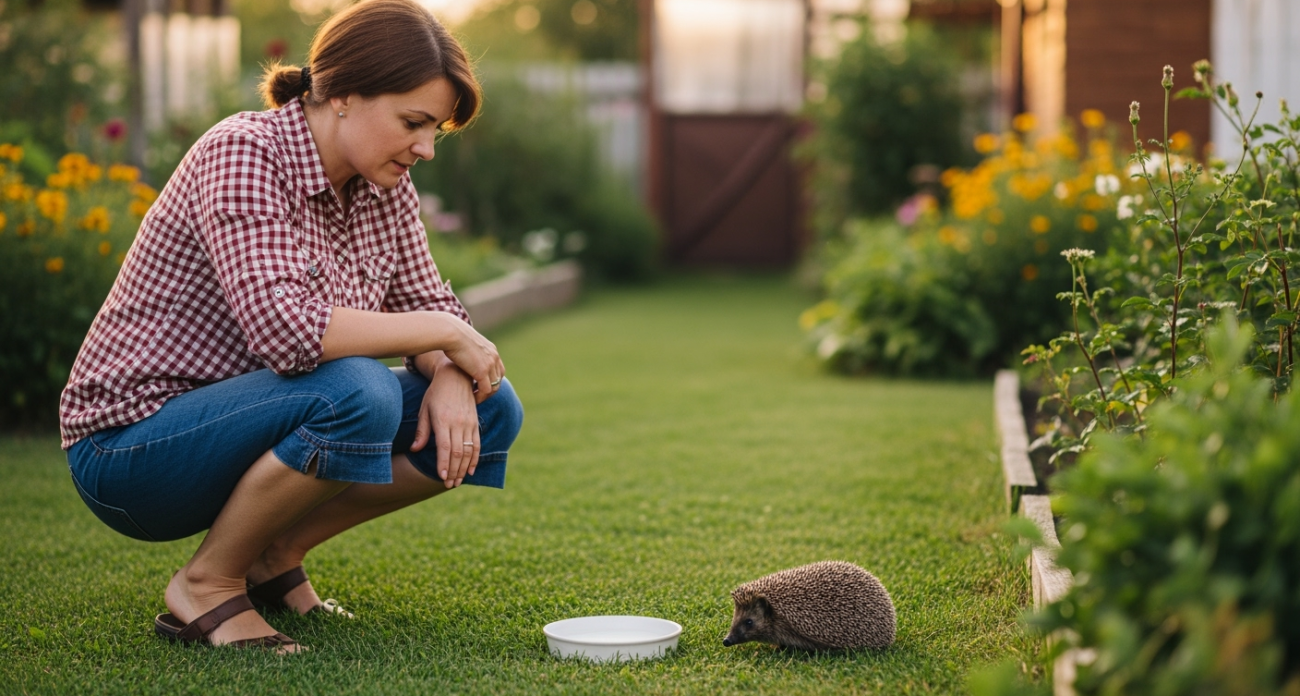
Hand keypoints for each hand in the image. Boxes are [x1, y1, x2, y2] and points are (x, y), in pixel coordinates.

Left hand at [410, 363, 478, 487]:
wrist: (455, 377)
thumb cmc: (436, 393)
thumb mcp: (424, 409)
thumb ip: (422, 431)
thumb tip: (415, 449)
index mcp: (443, 420)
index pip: (444, 447)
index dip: (444, 463)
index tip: (442, 477)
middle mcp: (458, 423)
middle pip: (458, 452)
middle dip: (453, 471)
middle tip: (449, 484)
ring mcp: (469, 423)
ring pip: (469, 451)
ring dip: (464, 468)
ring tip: (458, 481)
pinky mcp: (475, 423)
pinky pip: (477, 444)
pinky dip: (475, 459)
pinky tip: (470, 470)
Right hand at [439, 316, 504, 402]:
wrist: (450, 333)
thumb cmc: (450, 335)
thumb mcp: (463, 342)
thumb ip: (467, 349)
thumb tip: (460, 352)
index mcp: (491, 350)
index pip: (498, 369)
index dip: (490, 379)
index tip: (478, 385)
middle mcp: (494, 357)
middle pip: (499, 379)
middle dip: (489, 389)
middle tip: (477, 395)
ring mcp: (490, 365)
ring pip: (494, 387)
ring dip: (485, 395)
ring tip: (474, 399)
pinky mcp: (482, 372)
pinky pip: (486, 390)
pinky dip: (480, 397)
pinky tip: (471, 398)